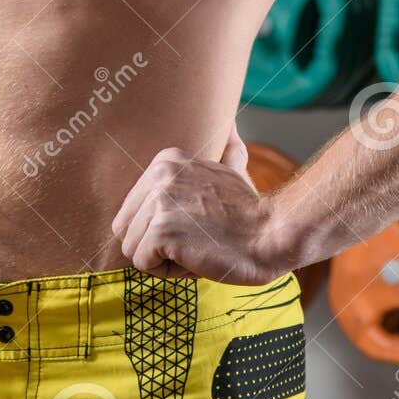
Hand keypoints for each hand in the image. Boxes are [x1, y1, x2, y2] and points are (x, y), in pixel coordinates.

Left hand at [112, 128, 287, 283]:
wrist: (273, 235)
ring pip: (133, 249)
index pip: (131, 210)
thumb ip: (225, 148)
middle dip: (154, 245)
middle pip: (125, 229)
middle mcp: (158, 175)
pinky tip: (196, 258)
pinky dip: (169, 272)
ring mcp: (159, 202)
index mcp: (165, 161)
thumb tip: (232, 126)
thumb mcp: (233, 168)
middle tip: (194, 240)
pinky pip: (143, 264)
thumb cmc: (251, 212)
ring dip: (163, 260)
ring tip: (197, 248)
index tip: (195, 224)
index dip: (159, 228)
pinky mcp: (162, 230)